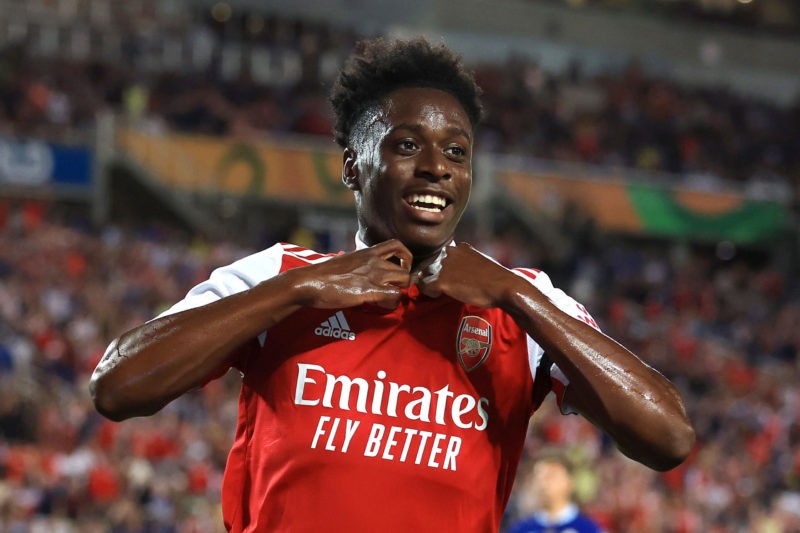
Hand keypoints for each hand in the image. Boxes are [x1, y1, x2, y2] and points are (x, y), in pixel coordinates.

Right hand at [289, 239, 413, 309]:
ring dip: (400, 292)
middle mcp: (374, 261)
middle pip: (404, 269)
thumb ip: (358, 265)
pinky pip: (395, 295)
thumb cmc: (322, 274)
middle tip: (392, 290)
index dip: (405, 256)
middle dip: (402, 282)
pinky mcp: (370, 290)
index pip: (396, 245)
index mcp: (367, 252)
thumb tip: (360, 275)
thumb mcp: (345, 262)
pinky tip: (382, 306)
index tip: (401, 267)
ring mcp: (374, 275)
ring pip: (405, 280)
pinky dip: (393, 303)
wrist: (309, 281)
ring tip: (387, 300)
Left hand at [417, 243, 516, 307]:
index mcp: (462, 248)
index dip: (447, 265)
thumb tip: (463, 271)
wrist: (502, 286)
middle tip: (450, 284)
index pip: (446, 254)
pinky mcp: (442, 281)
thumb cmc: (496, 278)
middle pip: (436, 264)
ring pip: (430, 275)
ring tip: (445, 291)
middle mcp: (451, 254)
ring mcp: (446, 267)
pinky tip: (439, 295)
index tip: (451, 274)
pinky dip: (430, 292)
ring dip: (435, 282)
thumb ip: (469, 262)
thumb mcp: (482, 262)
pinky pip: (427, 287)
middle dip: (440, 273)